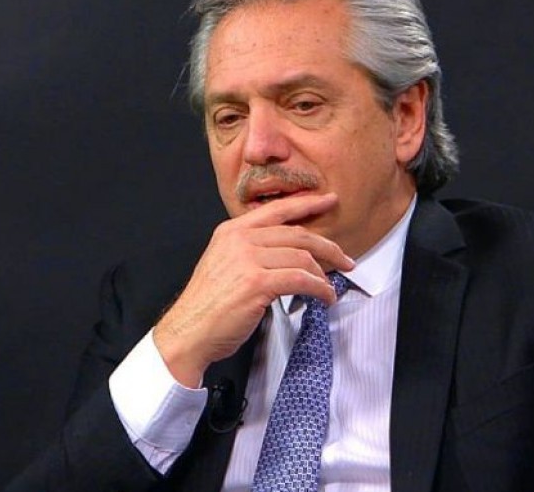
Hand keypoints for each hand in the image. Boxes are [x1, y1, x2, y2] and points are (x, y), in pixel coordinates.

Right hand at [152, 192, 354, 386]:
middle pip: (297, 234)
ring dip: (324, 274)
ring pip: (302, 257)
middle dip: (327, 247)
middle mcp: (239, 239)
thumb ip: (251, 251)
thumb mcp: (224, 264)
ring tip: (332, 286)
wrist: (188, 332)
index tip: (328, 201)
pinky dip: (319, 288)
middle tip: (345, 258)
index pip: (278, 210)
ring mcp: (247, 259)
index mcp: (231, 231)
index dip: (307, 204)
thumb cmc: (208, 306)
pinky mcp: (256, 282)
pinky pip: (301, 279)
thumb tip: (289, 254)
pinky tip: (325, 297)